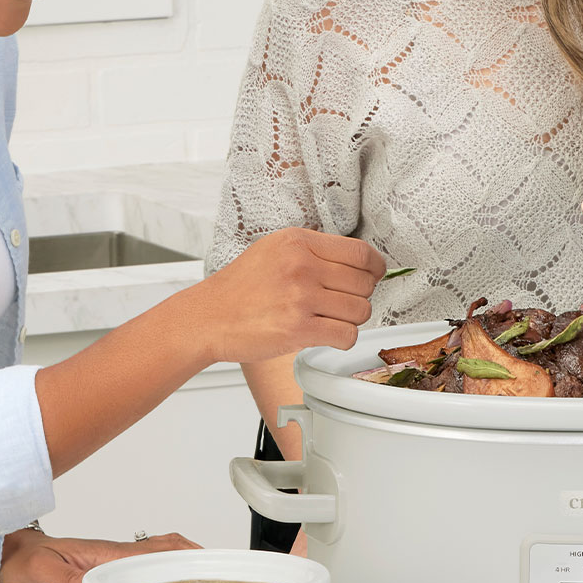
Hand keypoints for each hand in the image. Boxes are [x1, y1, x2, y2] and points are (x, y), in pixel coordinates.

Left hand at [0, 527, 200, 582]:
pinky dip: (165, 570)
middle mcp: (114, 554)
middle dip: (197, 555)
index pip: (154, 550)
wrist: (9, 556)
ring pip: (159, 555)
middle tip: (223, 571)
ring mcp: (113, 561)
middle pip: (166, 548)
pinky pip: (144, 567)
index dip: (184, 555)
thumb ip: (67, 579)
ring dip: (184, 561)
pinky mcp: (107, 570)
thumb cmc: (25, 560)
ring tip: (208, 578)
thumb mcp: (43, 570)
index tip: (209, 563)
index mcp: (106, 553)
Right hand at [190, 227, 383, 363]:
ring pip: (360, 311)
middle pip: (364, 283)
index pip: (360, 252)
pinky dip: (343, 339)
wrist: (208, 317)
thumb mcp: (273, 250)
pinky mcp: (298, 329)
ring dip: (351, 319)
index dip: (375, 267)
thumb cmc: (239, 288)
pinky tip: (327, 335)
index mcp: (297, 242)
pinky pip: (346, 335)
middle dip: (360, 296)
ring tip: (330, 320)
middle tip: (342, 302)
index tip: (373, 276)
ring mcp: (300, 298)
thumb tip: (356, 261)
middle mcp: (301, 266)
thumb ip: (311, 251)